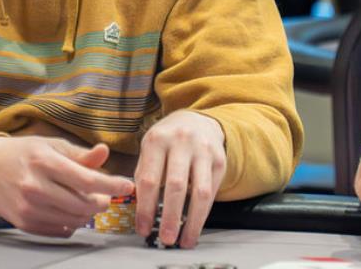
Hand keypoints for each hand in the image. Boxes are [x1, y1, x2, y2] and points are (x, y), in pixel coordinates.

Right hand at [0, 137, 133, 236]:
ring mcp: (29, 208)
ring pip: (74, 220)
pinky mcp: (25, 223)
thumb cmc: (23, 153)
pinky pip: (61, 230)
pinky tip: (69, 210)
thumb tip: (104, 153)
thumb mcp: (51, 145)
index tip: (126, 186)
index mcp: (44, 161)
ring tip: (86, 201)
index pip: (86, 180)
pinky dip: (72, 222)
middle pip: (83, 204)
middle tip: (104, 195)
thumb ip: (79, 154)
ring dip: (88, 213)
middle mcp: (35, 186)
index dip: (111, 185)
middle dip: (101, 201)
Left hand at [134, 110, 226, 248]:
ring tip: (185, 240)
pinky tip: (196, 225)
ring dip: (192, 221)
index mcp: (157, 140)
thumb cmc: (167, 140)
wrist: (196, 121)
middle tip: (166, 239)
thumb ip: (144, 174)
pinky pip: (212, 191)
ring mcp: (203, 151)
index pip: (149, 179)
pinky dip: (203, 212)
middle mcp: (181, 142)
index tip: (143, 229)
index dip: (146, 208)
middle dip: (171, 217)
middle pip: (176, 186)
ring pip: (200, 192)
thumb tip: (141, 211)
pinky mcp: (220, 160)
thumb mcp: (150, 148)